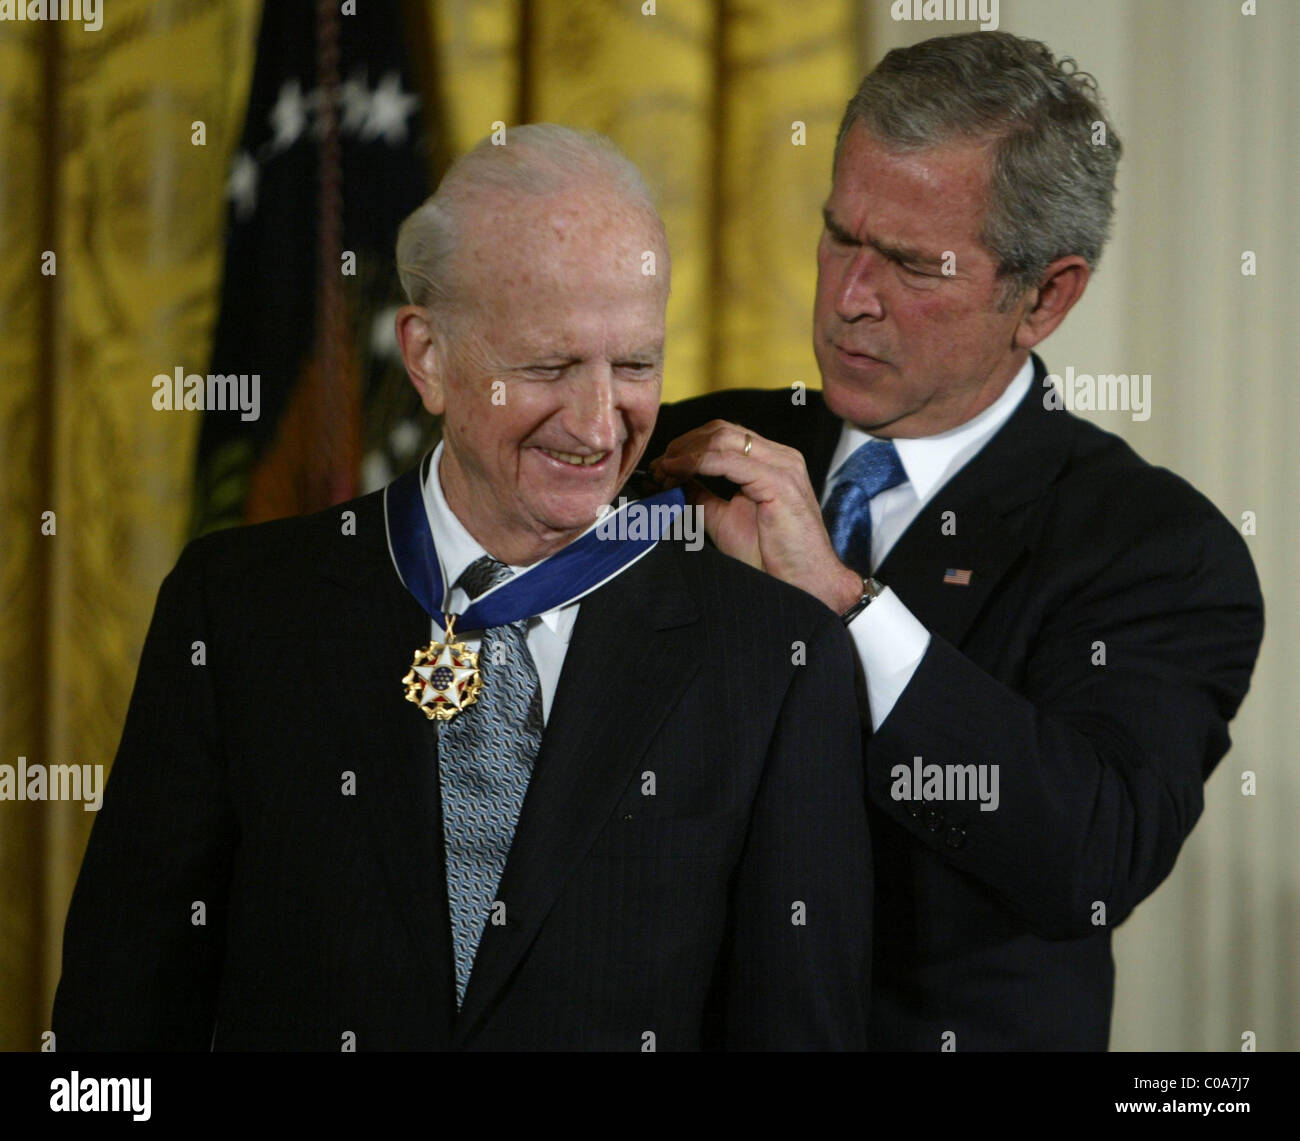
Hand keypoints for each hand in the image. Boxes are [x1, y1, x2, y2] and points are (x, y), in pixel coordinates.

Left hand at [650, 420, 863, 612]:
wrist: (804, 584)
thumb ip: (703, 496)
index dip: (687, 446)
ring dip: (686, 453)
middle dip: (682, 446)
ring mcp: (783, 465)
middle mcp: (780, 456)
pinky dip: (698, 462)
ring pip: (723, 439)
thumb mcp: (725, 519)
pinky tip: (677, 472)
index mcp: (771, 461)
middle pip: (720, 430)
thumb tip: (674, 481)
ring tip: (663, 471)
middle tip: (656, 468)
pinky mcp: (780, 481)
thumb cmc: (771, 557)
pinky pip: (730, 460)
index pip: (723, 435)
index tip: (660, 467)